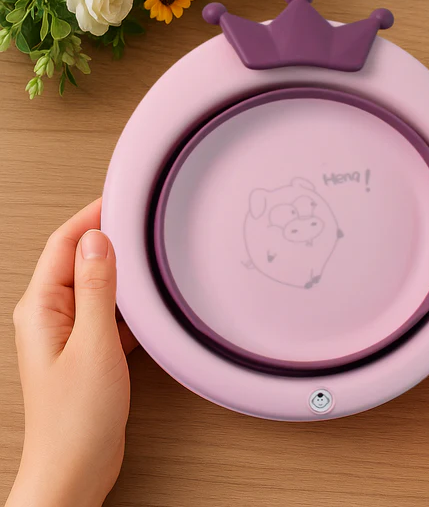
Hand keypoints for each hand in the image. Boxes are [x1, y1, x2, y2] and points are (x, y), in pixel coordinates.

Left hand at [7, 199, 136, 506]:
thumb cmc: (76, 419)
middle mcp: (52, 316)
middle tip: (139, 220)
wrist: (76, 469)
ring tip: (147, 256)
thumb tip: (98, 241)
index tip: (118, 197)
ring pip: (96, 283)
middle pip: (78, 258)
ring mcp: (71, 332)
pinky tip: (146, 303)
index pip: (64, 244)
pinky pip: (109, 308)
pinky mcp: (90, 347)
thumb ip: (96, 290)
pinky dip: (128, 299)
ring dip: (121, 268)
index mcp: (42, 309)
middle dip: (108, 236)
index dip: (90, 216)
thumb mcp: (93, 344)